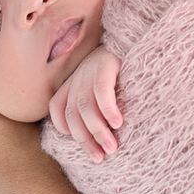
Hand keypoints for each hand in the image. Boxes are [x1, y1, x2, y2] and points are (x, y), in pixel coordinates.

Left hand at [49, 46, 122, 161]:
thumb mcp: (104, 86)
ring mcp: (90, 70)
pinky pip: (101, 91)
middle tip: (100, 157)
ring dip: (98, 132)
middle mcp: (78, 76)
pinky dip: (108, 110)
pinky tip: (118, 123)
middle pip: (72, 114)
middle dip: (85, 140)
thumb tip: (102, 134)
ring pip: (86, 108)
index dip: (66, 129)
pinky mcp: (105, 64)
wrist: (136, 36)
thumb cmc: (124, 70)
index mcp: (73, 81)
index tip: (85, 145)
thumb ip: (97, 105)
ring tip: (112, 147)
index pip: (57, 108)